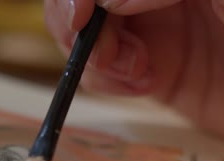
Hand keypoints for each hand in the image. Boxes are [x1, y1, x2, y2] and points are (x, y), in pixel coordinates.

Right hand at [45, 0, 223, 148]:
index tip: (83, 13)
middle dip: (76, 17)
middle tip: (95, 42)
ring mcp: (147, 27)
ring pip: (83, 29)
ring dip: (92, 52)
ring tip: (134, 68)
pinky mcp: (145, 66)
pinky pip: (100, 69)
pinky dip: (105, 79)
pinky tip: (144, 83)